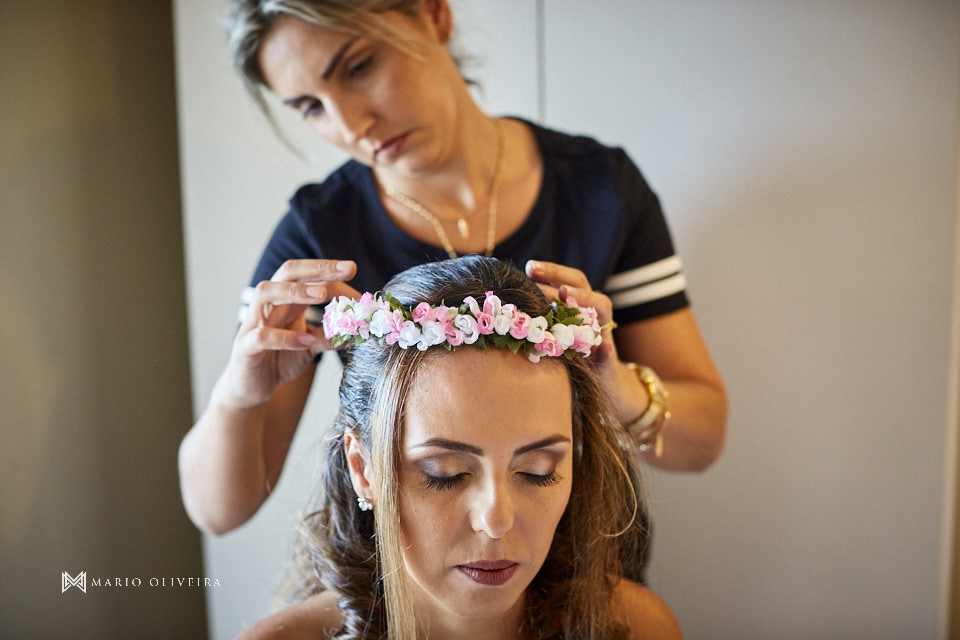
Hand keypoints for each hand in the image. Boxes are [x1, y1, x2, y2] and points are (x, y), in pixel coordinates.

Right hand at [215, 259, 359, 409]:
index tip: (353, 270)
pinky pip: (262, 336)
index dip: (330, 272)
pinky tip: (306, 341)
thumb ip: (331, 334)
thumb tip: (360, 327)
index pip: (306, 275)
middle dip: (317, 268)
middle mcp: (268, 305)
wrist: (250, 387)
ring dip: (295, 290)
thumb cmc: (280, 359)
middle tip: (346, 269)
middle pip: (287, 273)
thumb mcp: (311, 345)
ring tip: (322, 294)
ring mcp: (253, 323)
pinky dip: (285, 337)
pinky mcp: (245, 347)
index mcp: (285, 300)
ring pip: (266, 293)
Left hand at [526, 259, 649, 422]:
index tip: (529, 268)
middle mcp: (593, 315)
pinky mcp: (608, 363)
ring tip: (567, 296)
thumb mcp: (553, 338)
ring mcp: (603, 335)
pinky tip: (602, 348)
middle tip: (535, 270)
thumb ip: (540, 320)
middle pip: (582, 285)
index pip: (566, 281)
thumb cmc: (570, 359)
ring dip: (586, 299)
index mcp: (578, 307)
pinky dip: (606, 350)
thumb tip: (507, 304)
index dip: (550, 272)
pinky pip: (609, 354)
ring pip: (602, 310)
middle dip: (559, 276)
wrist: (603, 386)